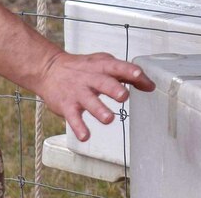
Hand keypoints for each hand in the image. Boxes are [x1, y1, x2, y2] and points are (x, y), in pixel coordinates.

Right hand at [35, 52, 155, 141]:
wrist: (50, 69)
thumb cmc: (84, 68)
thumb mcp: (105, 65)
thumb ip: (127, 75)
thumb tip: (150, 86)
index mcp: (102, 66)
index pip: (118, 66)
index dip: (128, 71)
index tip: (139, 75)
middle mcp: (90, 78)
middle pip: (103, 82)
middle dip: (113, 89)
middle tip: (123, 96)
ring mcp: (78, 92)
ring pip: (89, 100)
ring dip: (99, 110)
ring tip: (109, 119)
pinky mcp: (66, 105)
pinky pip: (73, 117)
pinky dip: (78, 127)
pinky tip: (85, 136)